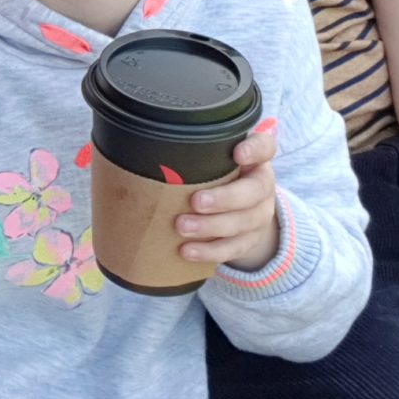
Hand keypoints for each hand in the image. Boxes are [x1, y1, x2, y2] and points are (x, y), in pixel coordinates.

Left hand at [177, 119, 281, 269]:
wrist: (240, 211)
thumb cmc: (216, 178)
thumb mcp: (211, 161)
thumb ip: (192, 154)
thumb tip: (133, 147)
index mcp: (255, 160)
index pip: (265, 147)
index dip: (255, 150)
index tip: (237, 154)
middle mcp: (262, 185)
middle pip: (255, 191)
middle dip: (225, 198)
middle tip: (195, 201)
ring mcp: (260, 214)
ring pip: (245, 222)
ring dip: (211, 227)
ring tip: (181, 227)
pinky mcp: (251, 240)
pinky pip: (234, 248)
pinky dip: (210, 251)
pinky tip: (186, 251)